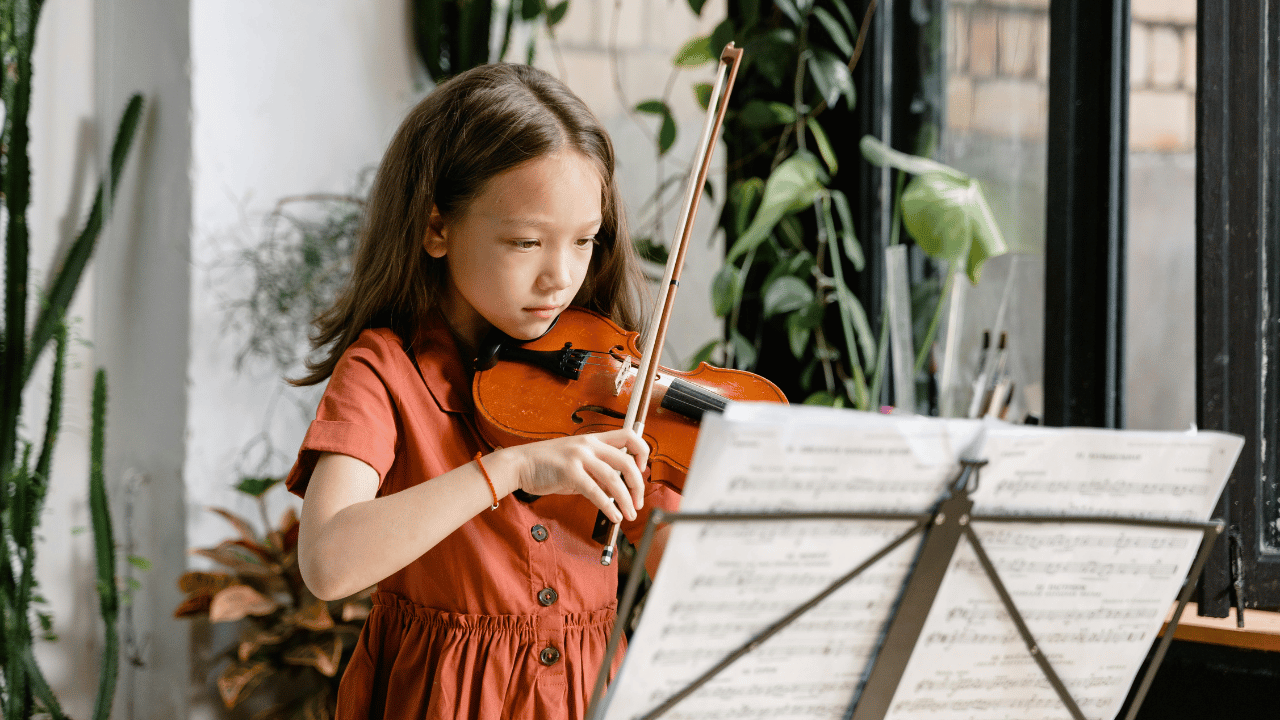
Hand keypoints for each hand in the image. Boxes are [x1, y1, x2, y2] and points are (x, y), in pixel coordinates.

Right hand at [504, 429, 648, 522]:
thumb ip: (598, 471)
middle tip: (638, 502)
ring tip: (629, 514)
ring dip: (626, 500)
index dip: (642, 453)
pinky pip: (596, 492)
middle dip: (638, 485)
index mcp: (593, 439)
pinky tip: (614, 516)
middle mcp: (589, 445)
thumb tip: (617, 489)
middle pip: (627, 461)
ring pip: (614, 479)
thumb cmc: (548, 464)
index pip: (629, 436)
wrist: (520, 464)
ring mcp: (579, 457)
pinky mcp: (569, 472)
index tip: (642, 470)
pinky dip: (609, 506)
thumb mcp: (577, 461)